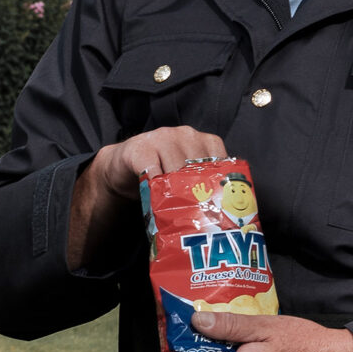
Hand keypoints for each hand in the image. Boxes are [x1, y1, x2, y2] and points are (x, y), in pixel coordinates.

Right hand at [66, 125, 225, 270]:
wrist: (123, 167)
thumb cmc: (162, 176)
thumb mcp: (187, 177)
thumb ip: (205, 185)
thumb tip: (229, 217)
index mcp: (203, 140)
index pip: (220, 160)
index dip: (219, 184)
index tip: (217, 206)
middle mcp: (185, 135)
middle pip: (197, 165)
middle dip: (197, 192)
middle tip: (197, 215)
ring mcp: (161, 138)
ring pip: (175, 166)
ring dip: (176, 190)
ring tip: (177, 209)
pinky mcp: (140, 149)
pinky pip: (150, 167)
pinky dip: (154, 183)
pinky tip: (156, 195)